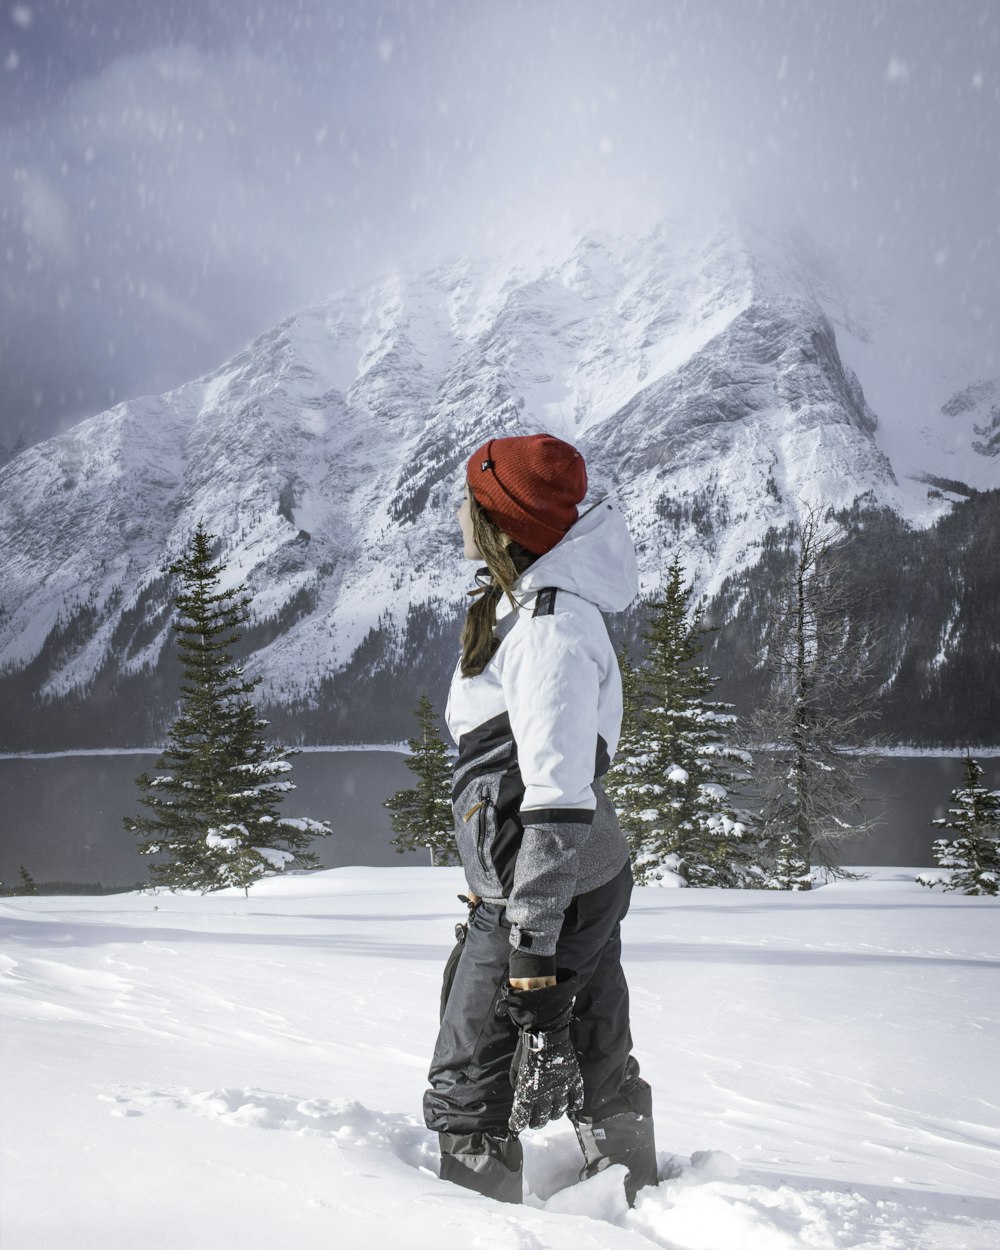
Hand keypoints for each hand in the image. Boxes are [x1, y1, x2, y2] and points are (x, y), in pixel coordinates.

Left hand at [503, 975, 583, 1134]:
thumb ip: (518, 1084)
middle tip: (533, 1121)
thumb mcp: (516, 1068)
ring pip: (558, 1113)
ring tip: (549, 1112)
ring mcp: (561, 1089)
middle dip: (534, 1122)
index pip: (521, 1117)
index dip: (517, 1124)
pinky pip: (576, 1100)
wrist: (546, 1032)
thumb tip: (520, 1093)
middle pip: (540, 1120)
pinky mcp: (573, 1081)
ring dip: (552, 1115)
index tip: (516, 1127)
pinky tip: (569, 1106)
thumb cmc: (527, 1048)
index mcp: (528, 1092)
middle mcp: (545, 1095)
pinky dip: (573, 1106)